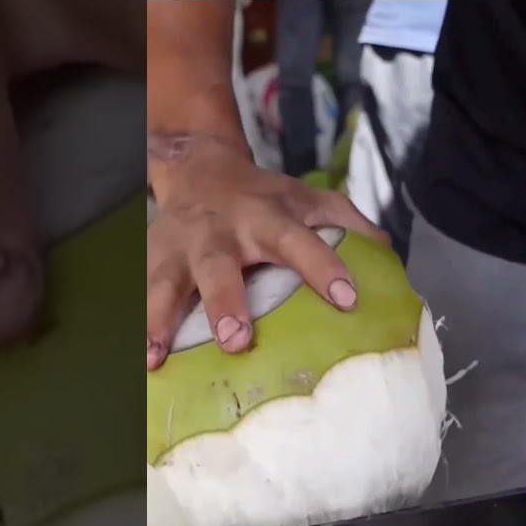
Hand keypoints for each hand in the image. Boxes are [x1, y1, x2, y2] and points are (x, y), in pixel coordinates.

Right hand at [145, 135, 386, 369]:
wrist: (199, 164)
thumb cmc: (265, 197)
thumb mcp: (309, 199)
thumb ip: (350, 222)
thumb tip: (389, 258)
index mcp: (267, 218)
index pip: (300, 241)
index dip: (323, 267)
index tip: (346, 299)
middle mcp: (221, 232)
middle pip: (220, 266)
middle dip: (225, 301)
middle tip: (235, 339)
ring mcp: (180, 247)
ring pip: (165, 280)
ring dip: (159, 318)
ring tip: (155, 357)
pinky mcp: (150, 259)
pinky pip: (138, 293)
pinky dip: (136, 325)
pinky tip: (137, 361)